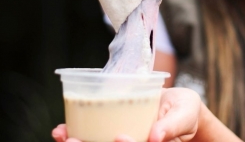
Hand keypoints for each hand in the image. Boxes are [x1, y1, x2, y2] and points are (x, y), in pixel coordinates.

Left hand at [51, 88, 201, 141]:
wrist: (177, 107)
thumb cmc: (183, 109)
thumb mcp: (185, 113)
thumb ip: (173, 125)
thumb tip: (155, 137)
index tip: (120, 137)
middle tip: (73, 141)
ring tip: (63, 136)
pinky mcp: (108, 136)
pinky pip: (89, 139)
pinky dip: (72, 136)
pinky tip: (60, 131)